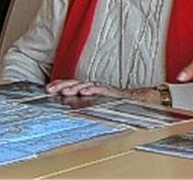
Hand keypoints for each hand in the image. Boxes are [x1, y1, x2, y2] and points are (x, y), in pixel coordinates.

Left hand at [45, 79, 161, 104]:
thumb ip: (88, 105)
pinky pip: (103, 91)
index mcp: (92, 90)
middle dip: (62, 85)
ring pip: (87, 85)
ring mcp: (106, 90)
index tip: (48, 88)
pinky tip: (84, 92)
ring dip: (75, 88)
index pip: (74, 85)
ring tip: (64, 91)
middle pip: (77, 83)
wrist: (144, 101)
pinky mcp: (115, 94)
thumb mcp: (101, 105)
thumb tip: (71, 109)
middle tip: (50, 89)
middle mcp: (97, 87)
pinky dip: (93, 90)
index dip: (61, 85)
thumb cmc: (122, 104)